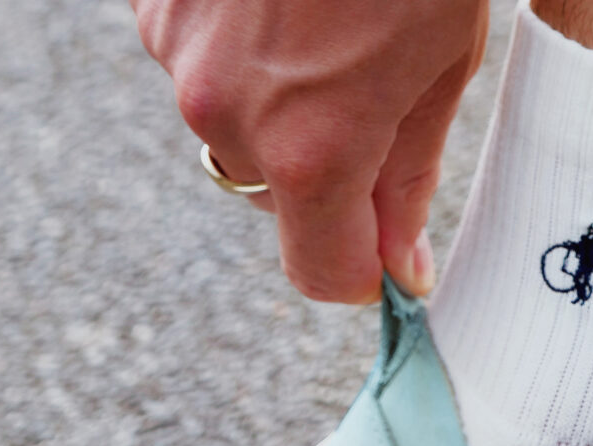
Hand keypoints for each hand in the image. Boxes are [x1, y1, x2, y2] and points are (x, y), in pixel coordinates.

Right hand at [132, 0, 487, 302]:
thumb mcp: (439, 66)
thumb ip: (407, 179)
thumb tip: (398, 265)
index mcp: (311, 146)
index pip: (322, 272)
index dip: (363, 269)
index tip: (389, 250)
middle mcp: (224, 113)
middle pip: (281, 198)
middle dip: (331, 173)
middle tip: (379, 95)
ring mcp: (176, 56)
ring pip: (239, 131)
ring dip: (285, 109)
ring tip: (333, 28)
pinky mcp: (153, 12)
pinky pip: (206, 70)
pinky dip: (247, 58)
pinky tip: (285, 4)